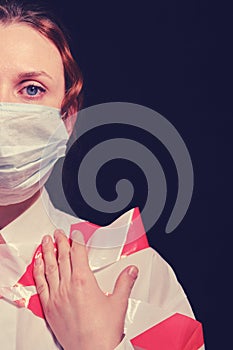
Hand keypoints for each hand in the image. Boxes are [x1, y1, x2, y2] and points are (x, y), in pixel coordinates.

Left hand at [33, 229, 137, 349]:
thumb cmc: (104, 331)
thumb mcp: (118, 302)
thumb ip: (124, 283)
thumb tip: (131, 271)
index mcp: (84, 281)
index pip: (78, 253)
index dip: (77, 240)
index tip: (75, 233)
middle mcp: (68, 286)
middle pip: (63, 257)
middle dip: (61, 243)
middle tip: (58, 233)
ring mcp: (57, 296)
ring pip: (50, 268)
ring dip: (47, 252)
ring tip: (45, 241)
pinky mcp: (50, 308)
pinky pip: (41, 285)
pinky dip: (38, 272)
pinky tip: (38, 264)